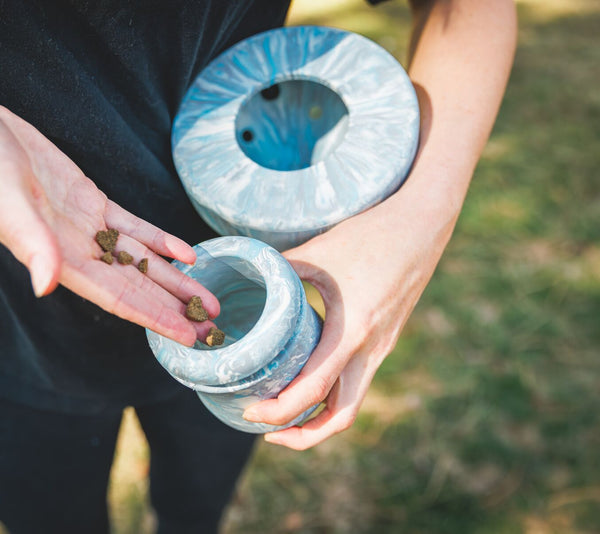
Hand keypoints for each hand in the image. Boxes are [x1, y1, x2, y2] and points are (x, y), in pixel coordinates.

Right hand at [0, 92, 217, 345]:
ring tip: (207, 299)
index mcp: (56, 256)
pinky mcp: (86, 198)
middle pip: (135, 286)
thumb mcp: (2, 196)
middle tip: (213, 328)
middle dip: (173, 307)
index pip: (116, 296)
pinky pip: (131, 226)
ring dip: (173, 280)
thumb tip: (46, 286)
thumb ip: (28, 241)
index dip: (153, 317)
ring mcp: (83, 224)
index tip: (186, 337)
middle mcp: (75, 247)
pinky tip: (185, 253)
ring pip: (138, 259)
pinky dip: (158, 240)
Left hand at [242, 186, 456, 449]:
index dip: (279, 411)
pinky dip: (330, 395)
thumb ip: (280, 270)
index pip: (313, 390)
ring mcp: (382, 348)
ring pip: (352, 403)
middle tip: (264, 426)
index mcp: (353, 330)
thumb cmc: (371, 234)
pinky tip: (306, 380)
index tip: (251, 413)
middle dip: (302, 434)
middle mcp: (372, 349)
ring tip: (282, 414)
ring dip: (319, 420)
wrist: (424, 224)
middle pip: (341, 417)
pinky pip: (357, 382)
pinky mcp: (385, 341)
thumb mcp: (319, 250)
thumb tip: (242, 279)